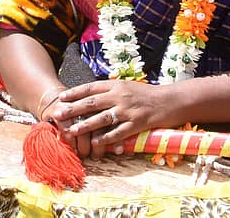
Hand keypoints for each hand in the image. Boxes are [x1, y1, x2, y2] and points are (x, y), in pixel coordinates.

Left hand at [49, 79, 169, 157]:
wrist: (172, 100)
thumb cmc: (146, 93)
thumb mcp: (126, 86)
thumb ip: (110, 90)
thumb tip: (90, 94)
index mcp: (116, 85)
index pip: (90, 88)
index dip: (75, 93)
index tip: (61, 97)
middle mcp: (120, 96)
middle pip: (92, 102)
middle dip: (73, 109)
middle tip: (57, 114)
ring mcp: (129, 110)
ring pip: (102, 118)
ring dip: (85, 125)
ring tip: (72, 131)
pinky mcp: (138, 123)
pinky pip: (120, 132)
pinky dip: (107, 137)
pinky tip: (96, 143)